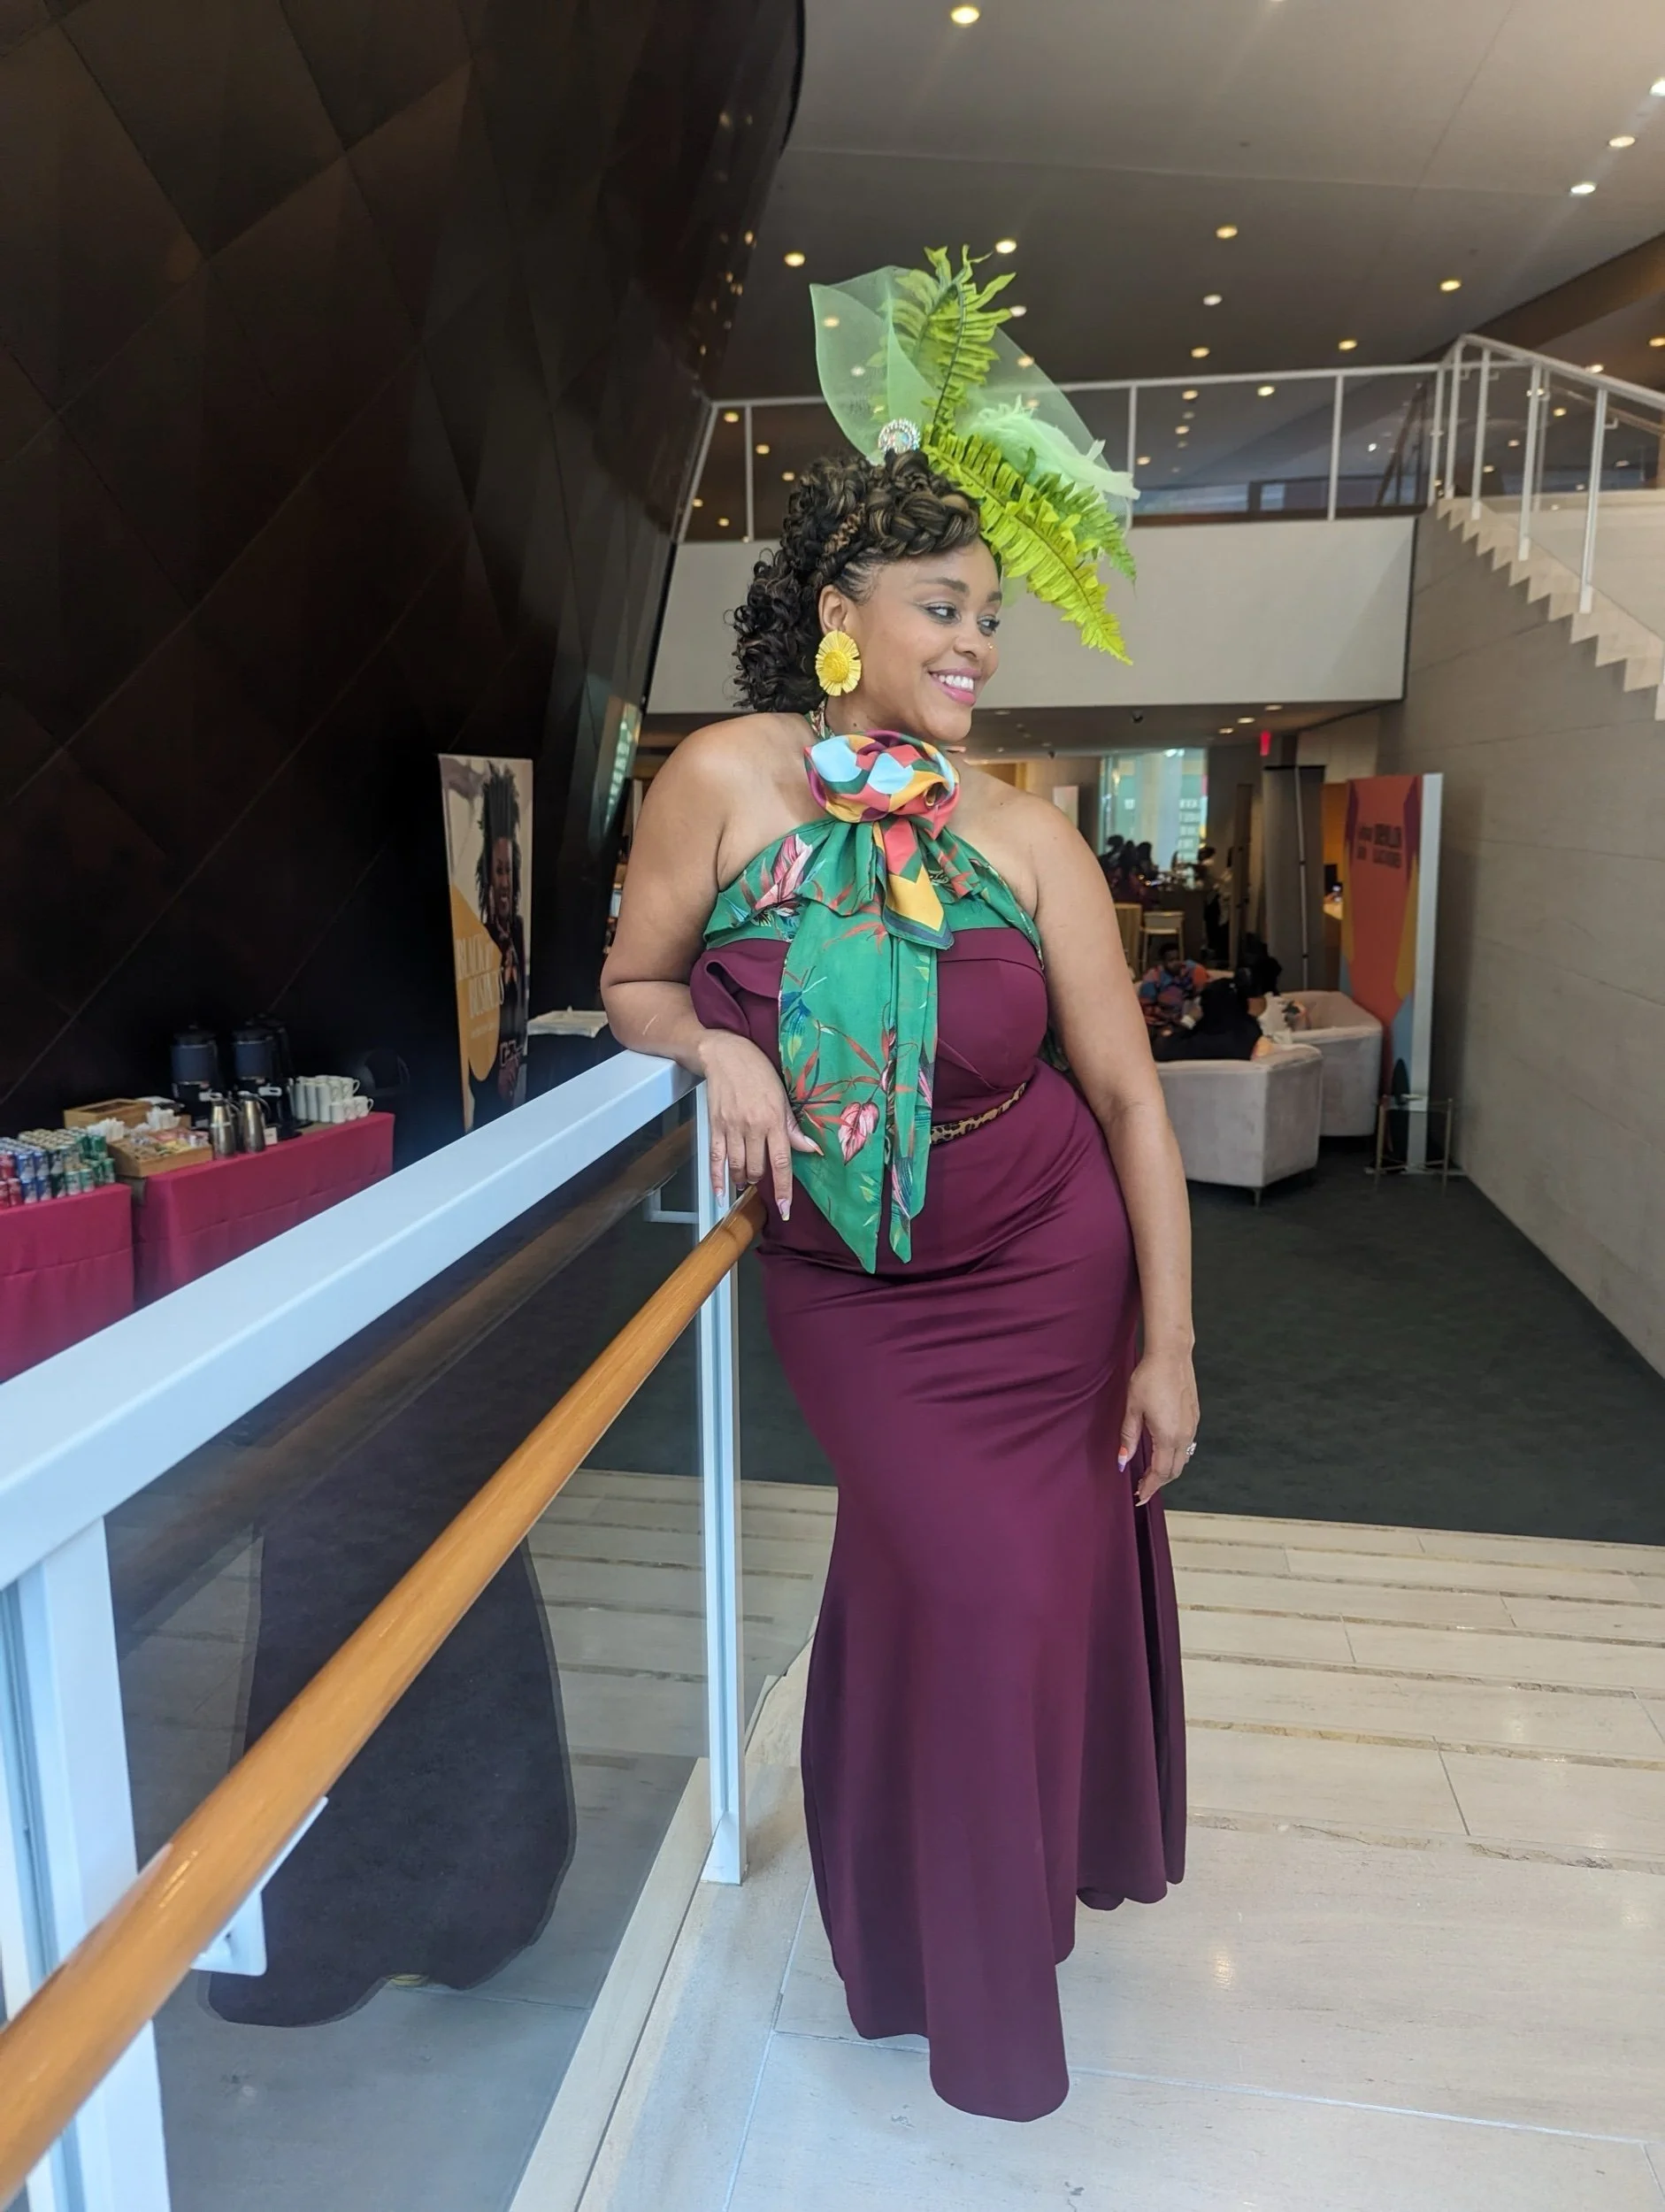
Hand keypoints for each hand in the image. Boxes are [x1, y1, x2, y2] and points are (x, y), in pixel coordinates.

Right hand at [698, 1030, 818, 1215]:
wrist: (726, 1055)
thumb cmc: (758, 1072)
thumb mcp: (783, 1097)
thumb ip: (793, 1127)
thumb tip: (811, 1149)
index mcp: (774, 1120)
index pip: (782, 1161)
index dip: (784, 1188)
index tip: (785, 1209)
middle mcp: (752, 1127)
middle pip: (757, 1168)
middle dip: (760, 1180)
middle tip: (762, 1179)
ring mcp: (731, 1128)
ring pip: (737, 1166)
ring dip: (742, 1180)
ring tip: (746, 1181)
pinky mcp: (714, 1126)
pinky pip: (715, 1158)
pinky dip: (717, 1178)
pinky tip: (720, 1192)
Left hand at [1118, 1348, 1199, 1506]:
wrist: (1171, 1356)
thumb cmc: (1149, 1379)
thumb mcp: (1132, 1408)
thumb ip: (1129, 1436)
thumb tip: (1123, 1461)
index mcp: (1167, 1436)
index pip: (1161, 1472)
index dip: (1150, 1486)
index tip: (1139, 1496)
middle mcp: (1184, 1435)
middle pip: (1175, 1470)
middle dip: (1159, 1482)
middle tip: (1142, 1488)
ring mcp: (1192, 1426)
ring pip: (1183, 1458)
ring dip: (1168, 1470)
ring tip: (1151, 1473)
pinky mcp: (1195, 1416)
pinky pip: (1187, 1445)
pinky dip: (1175, 1455)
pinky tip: (1163, 1452)